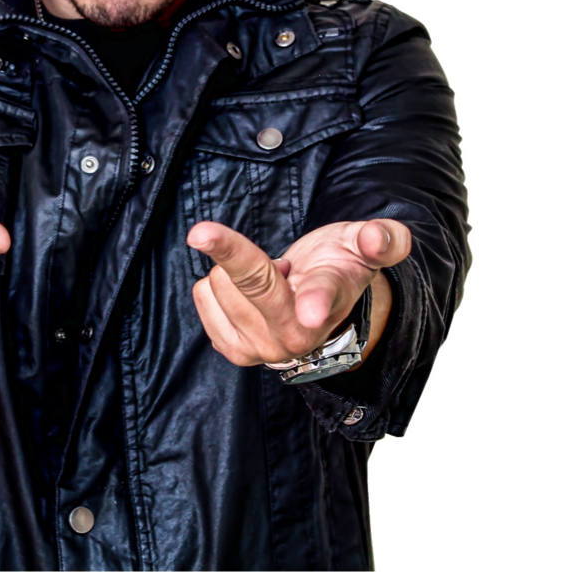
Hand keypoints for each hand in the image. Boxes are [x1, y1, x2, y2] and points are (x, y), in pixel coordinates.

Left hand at [187, 219, 410, 366]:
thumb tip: (378, 237)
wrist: (316, 309)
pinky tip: (249, 294)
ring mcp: (264, 349)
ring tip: (271, 280)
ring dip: (240, 272)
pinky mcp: (234, 351)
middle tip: (200, 231)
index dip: (316, 302)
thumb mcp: (363, 247)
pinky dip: (219, 285)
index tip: (310, 311)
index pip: (323, 296)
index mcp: (331, 300)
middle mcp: (297, 334)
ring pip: (221, 282)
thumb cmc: (338, 268)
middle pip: (252, 281)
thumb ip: (382, 240)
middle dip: (227, 251)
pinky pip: (202, 295)